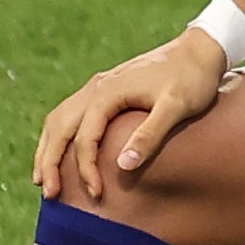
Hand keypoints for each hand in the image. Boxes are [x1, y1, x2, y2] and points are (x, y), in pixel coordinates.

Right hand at [33, 32, 232, 204]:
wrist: (201, 50)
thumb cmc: (192, 79)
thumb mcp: (177, 107)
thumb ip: (150, 135)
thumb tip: (123, 166)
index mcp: (107, 93)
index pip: (85, 138)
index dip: (86, 169)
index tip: (96, 194)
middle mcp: (95, 88)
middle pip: (59, 129)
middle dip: (50, 163)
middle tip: (50, 194)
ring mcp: (97, 87)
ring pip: (58, 121)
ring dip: (48, 150)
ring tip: (43, 179)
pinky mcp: (104, 89)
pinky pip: (70, 114)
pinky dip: (59, 136)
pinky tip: (60, 151)